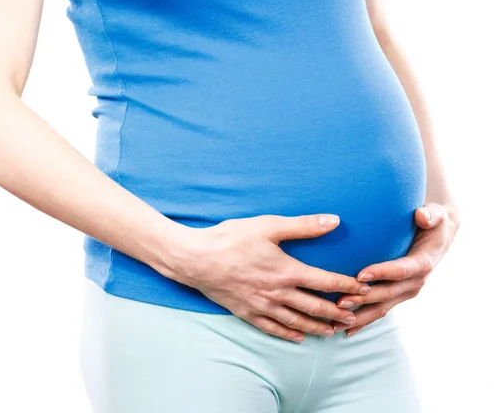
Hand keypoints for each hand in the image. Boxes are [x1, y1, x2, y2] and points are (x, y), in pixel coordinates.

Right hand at [169, 214, 371, 341]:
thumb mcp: (268, 226)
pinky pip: (273, 329)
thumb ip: (303, 226)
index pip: (325, 282)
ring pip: (297, 322)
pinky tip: (299, 337)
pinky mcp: (247, 312)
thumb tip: (334, 221)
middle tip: (354, 317)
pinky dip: (289, 334)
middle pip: (315, 307)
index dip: (346, 285)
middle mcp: (278, 293)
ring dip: (318, 327)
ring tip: (333, 331)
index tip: (362, 288)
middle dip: (337, 312)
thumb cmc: (231, 238)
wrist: (197, 259)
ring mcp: (262, 306)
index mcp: (286, 270)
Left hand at [332, 201, 460, 336]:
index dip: (382, 273)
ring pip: (381, 307)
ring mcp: (405, 292)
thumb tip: (422, 215)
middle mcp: (415, 282)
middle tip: (339, 301)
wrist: (438, 237)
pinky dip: (362, 321)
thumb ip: (431, 215)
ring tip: (336, 321)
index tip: (360, 275)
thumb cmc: (432, 222)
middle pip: (387, 293)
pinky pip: (379, 310)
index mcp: (423, 263)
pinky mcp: (396, 296)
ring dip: (359, 316)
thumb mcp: (436, 215)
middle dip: (363, 299)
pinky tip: (344, 330)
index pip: (401, 270)